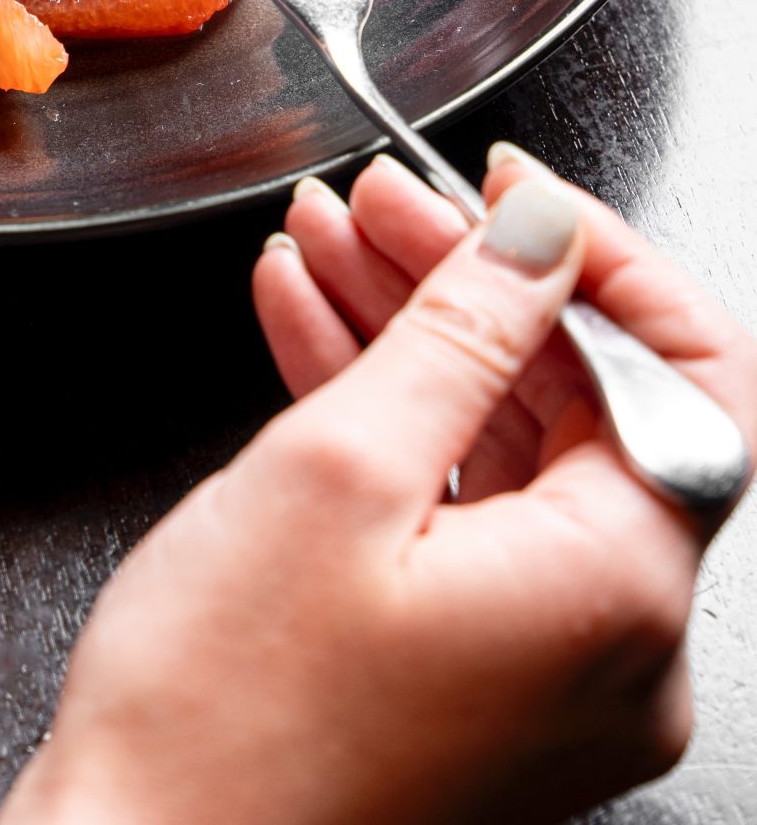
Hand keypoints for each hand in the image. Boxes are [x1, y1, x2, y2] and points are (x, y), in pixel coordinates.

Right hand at [0, 149, 756, 824]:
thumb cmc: (224, 719)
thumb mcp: (339, 468)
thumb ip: (463, 330)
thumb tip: (541, 233)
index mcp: (616, 596)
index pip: (685, 379)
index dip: (601, 261)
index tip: (510, 189)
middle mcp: (612, 654)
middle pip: (584, 408)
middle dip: (472, 281)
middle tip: (379, 198)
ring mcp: (540, 679)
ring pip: (508, 453)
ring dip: (414, 334)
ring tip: (321, 240)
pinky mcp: (468, 688)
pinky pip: (457, 519)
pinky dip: (390, 421)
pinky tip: (309, 329)